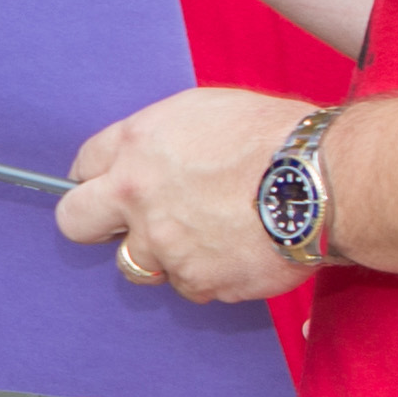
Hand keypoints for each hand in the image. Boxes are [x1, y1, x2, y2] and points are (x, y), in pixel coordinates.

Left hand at [55, 85, 317, 304]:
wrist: (322, 180)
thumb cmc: (275, 136)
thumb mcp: (205, 110)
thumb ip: (161, 139)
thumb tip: (148, 159)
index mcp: (136, 146)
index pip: (82, 166)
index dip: (95, 178)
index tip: (104, 188)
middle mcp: (136, 197)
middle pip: (75, 222)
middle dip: (94, 224)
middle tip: (122, 224)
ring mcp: (164, 245)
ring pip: (137, 264)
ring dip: (161, 255)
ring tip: (207, 235)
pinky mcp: (198, 281)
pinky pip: (190, 286)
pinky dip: (208, 275)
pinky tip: (237, 252)